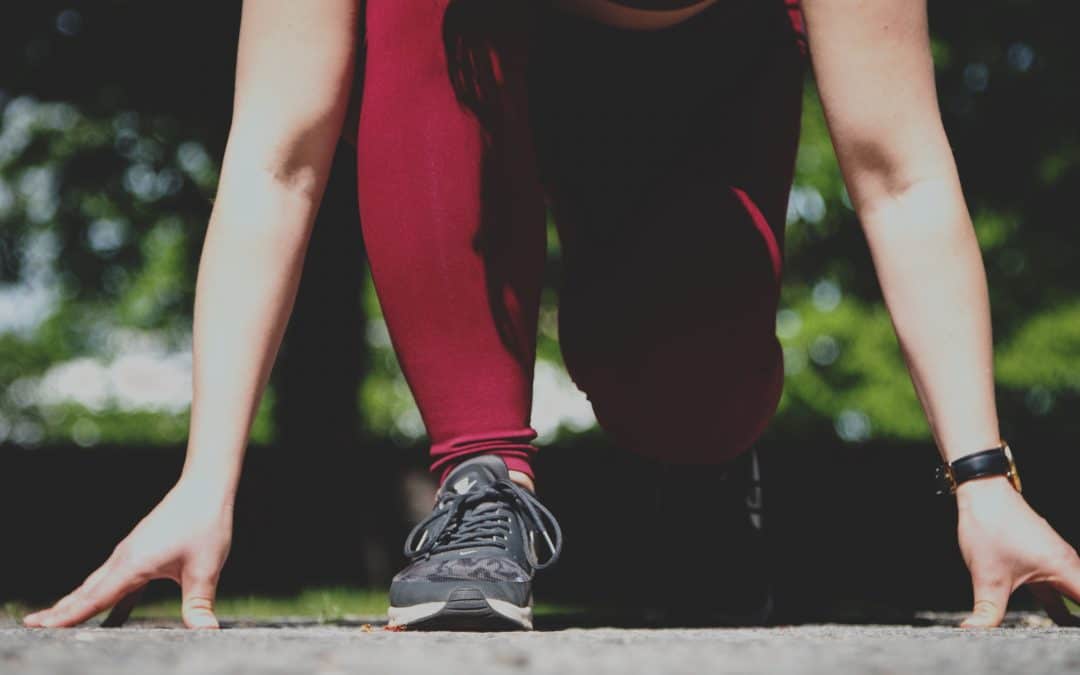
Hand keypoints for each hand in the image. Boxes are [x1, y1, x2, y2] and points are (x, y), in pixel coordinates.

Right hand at [23, 481, 232, 628]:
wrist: (205, 488)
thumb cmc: (205, 524)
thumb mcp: (205, 569)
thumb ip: (198, 604)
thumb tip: (205, 631)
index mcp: (133, 564)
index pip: (95, 598)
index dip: (68, 615)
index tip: (40, 625)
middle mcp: (124, 558)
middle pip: (86, 590)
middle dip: (60, 609)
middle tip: (32, 624)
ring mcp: (129, 551)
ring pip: (97, 581)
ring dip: (76, 599)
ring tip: (55, 616)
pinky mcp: (139, 548)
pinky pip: (112, 575)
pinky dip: (98, 590)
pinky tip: (102, 601)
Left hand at [956, 476, 1079, 626]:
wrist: (981, 492)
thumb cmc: (990, 526)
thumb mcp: (987, 577)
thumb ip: (987, 610)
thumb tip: (974, 631)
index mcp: (1065, 570)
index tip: (1075, 641)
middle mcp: (1067, 565)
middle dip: (1078, 619)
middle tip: (1071, 643)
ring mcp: (1056, 562)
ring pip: (1076, 594)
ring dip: (1076, 614)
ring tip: (1069, 638)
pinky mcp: (1042, 561)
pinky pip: (1062, 588)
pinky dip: (1064, 605)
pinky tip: (1060, 621)